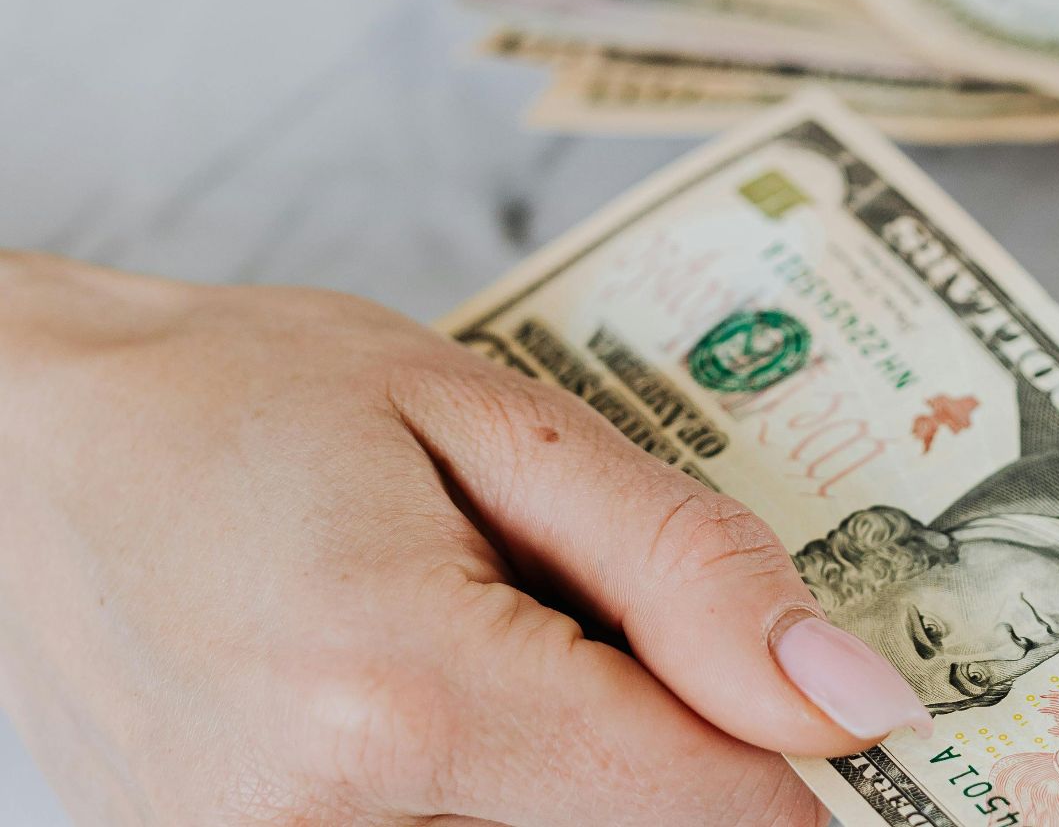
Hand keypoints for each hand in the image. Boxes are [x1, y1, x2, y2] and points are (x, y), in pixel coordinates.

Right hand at [0, 253, 929, 825]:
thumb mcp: (490, 424)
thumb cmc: (252, 396)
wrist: (31, 446)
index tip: (851, 722)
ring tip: (486, 638)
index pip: (710, 806)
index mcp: (404, 692)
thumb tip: (854, 700)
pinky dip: (487, 787)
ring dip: (571, 767)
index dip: (807, 767)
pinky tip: (423, 698)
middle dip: (673, 746)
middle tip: (599, 623)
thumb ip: (685, 567)